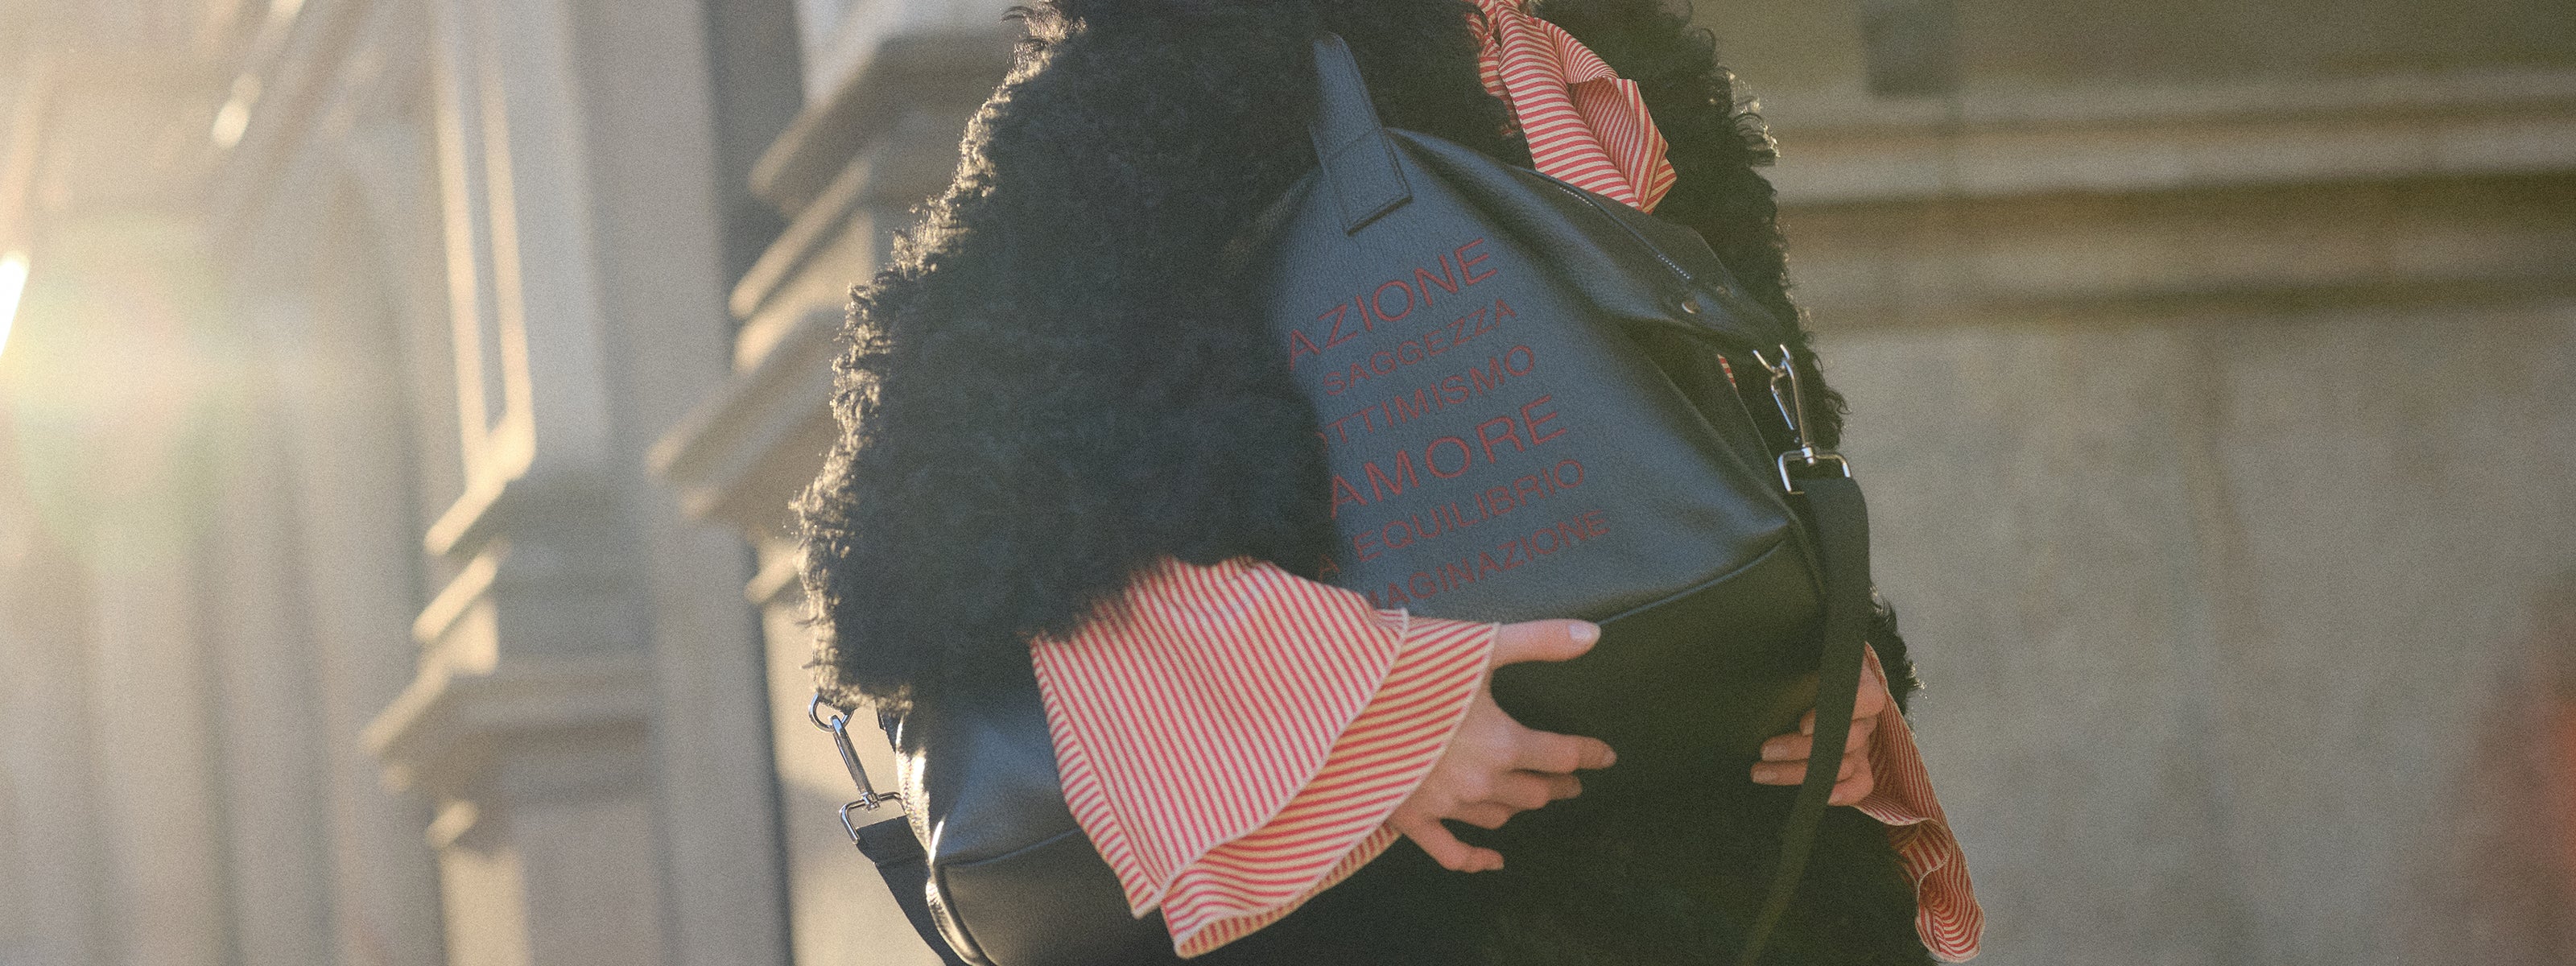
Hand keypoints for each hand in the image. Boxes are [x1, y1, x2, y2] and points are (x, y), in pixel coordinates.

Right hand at [1391, 619, 1616, 872]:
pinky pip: (1451, 852)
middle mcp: (1480, 781)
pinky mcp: (1410, 819)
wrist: (1340, 701)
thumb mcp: (1479, 646)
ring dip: (1521, 807)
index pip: (1561, 755)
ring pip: (1500, 817)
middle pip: (1535, 792)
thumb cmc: (1409, 667)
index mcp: (1503, 742)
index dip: (1588, 754)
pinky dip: (1477, 859)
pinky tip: (1494, 861)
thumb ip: (1539, 641)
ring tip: (1532, 798)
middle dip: (1557, 784)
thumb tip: (1595, 635)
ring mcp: (1445, 805)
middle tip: (1570, 780)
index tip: (1606, 756)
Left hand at [1751, 645, 1890, 805]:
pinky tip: (1814, 795)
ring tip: (1762, 771)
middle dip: (1800, 748)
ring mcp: (1863, 741)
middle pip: (1846, 739)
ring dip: (1800, 772)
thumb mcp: (1798, 656)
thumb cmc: (1801, 662)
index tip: (1802, 725)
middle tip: (1765, 750)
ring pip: (1842, 764)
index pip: (1865, 699)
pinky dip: (1843, 793)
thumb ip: (1792, 665)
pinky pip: (1861, 783)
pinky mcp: (1859, 762)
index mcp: (1859, 681)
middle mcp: (1865, 714)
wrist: (1807, 671)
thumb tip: (1761, 674)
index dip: (1837, 715)